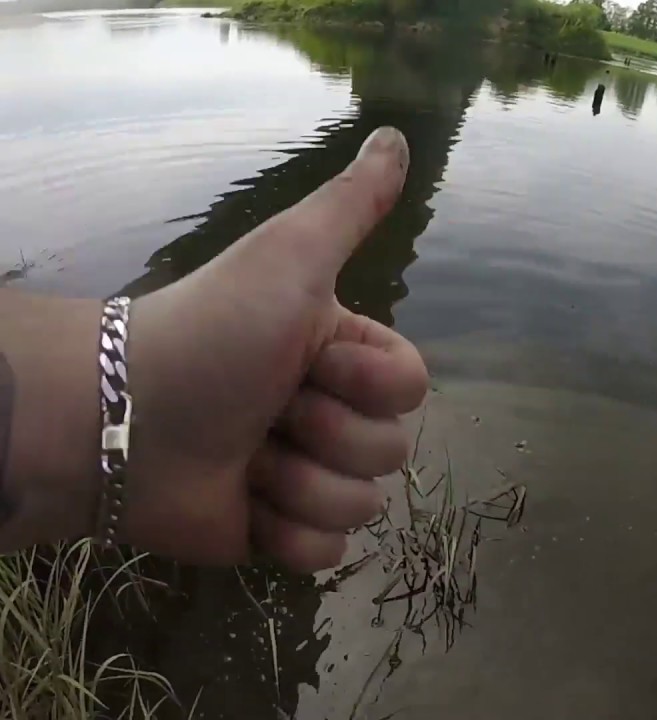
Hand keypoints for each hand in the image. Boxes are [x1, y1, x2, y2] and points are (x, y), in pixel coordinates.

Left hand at [120, 127, 428, 571]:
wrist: (119, 418)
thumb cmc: (210, 330)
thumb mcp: (288, 257)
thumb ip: (351, 205)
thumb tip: (397, 135)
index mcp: (342, 354)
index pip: (411, 388)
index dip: (368, 382)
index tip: (310, 360)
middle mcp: (331, 414)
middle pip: (391, 450)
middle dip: (326, 433)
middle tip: (267, 410)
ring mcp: (306, 477)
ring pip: (361, 505)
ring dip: (298, 483)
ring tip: (244, 458)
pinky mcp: (278, 533)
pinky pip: (327, 553)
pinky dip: (286, 533)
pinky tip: (244, 505)